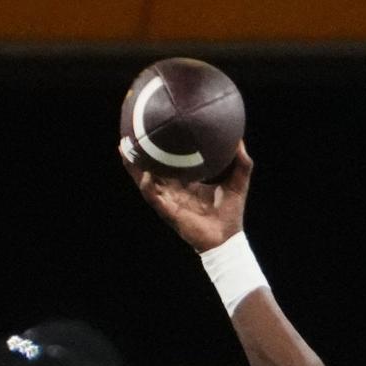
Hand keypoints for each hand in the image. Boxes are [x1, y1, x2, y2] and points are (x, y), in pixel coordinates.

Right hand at [120, 141, 253, 252]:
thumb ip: (241, 162)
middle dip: (138, 152)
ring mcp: (168, 200)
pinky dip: (148, 186)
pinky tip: (146, 174)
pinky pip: (154, 197)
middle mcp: (173, 189)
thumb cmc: (230, 212)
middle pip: (150, 167)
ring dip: (134, 167)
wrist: (227, 239)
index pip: (168, 160)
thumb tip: (240, 139)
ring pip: (144, 180)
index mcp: (185, 181)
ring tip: (124, 149)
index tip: (154, 126)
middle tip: (128, 132)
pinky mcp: (168, 212)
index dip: (160, 146)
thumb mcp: (237, 182)